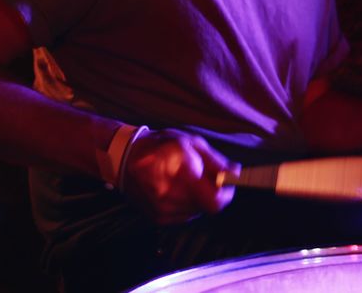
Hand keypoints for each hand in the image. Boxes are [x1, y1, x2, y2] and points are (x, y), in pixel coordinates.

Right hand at [120, 128, 239, 224]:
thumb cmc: (161, 146)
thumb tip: (234, 173)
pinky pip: (185, 214)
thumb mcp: (192, 144)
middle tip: (204, 176)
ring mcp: (163, 210)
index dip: (227, 193)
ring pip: (198, 211)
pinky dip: (187, 203)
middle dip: (213, 192)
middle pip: (209, 206)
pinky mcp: (158, 218)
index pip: (215, 201)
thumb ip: (216, 162)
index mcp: (181, 176)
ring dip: (199, 197)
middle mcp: (171, 197)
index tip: (227, 183)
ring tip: (186, 180)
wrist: (126, 158)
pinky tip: (177, 188)